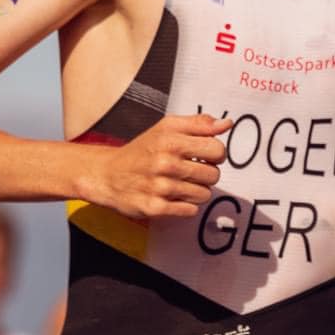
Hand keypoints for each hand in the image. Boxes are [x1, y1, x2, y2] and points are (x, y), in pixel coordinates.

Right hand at [87, 113, 231, 219]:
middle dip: (207, 173)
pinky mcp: (155, 207)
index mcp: (170, 141)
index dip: (215, 153)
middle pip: (214, 175)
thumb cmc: (142, 150)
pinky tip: (174, 196)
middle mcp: (165, 164)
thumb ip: (199, 124)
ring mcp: (160, 187)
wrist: (108, 174)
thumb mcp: (166, 128)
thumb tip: (226, 124)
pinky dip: (186, 205)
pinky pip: (190, 210)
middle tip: (191, 170)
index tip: (205, 155)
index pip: (217, 150)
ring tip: (182, 183)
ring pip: (204, 194)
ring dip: (197, 190)